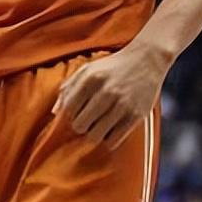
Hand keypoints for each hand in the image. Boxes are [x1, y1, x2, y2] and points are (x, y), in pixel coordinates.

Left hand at [52, 45, 168, 149]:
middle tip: (87, 121)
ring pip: (95, 136)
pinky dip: (108, 139)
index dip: (69, 114)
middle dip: (80, 125)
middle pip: (79, 125)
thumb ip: (68, 88)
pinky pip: (113, 140)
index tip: (77, 112)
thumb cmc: (112, 67)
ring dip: (93, 134)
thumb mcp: (88, 69)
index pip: (68, 109)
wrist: (146, 60)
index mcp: (90, 78)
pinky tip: (111, 129)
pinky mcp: (135, 116)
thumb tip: (54, 112)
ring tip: (98, 125)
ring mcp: (121, 104)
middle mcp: (105, 91)